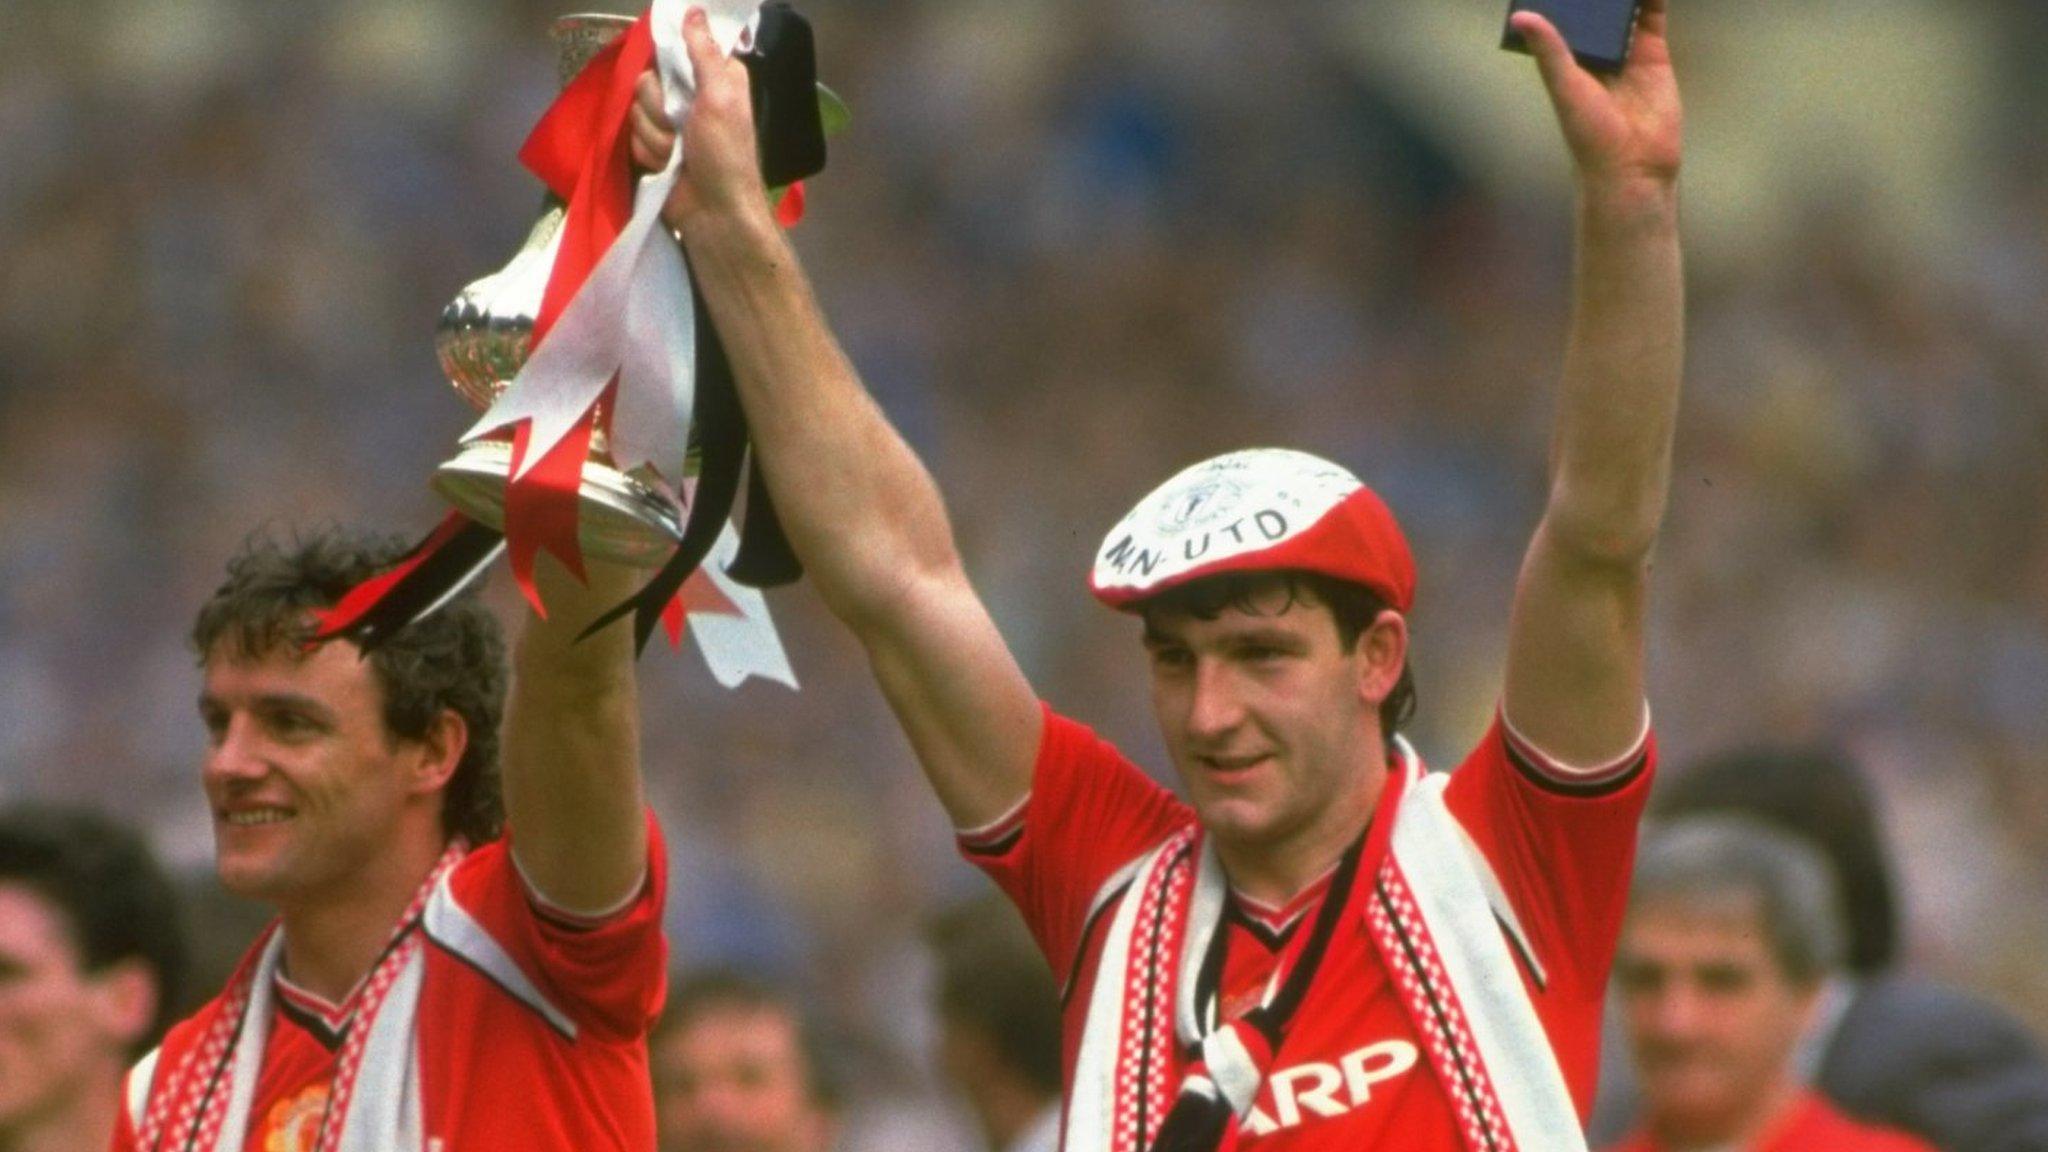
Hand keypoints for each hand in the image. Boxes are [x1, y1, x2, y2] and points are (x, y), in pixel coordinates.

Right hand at [628, 7, 768, 235]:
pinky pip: (632, 137)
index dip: (668, 63)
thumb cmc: (725, 153)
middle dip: (660, 108)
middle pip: (647, 79)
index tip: (671, 76)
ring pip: (636, 109)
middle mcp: (691, 95)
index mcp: (714, 76)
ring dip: (656, 136)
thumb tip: (693, 8)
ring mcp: (670, 123)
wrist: (713, 212)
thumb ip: (703, 52)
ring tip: (678, 155)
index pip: (673, 48)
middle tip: (682, 128)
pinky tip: (667, 167)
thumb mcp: (721, 95)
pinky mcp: (654, 147)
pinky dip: (650, 154)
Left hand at [1510, 0, 1681, 196]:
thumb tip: (1521, 17)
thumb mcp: (1565, 88)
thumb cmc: (1589, 134)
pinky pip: (1653, 12)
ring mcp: (1623, 47)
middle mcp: (1591, 50)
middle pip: (1591, 5)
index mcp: (1563, 57)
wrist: (1634, 165)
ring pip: (1621, 4)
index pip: (1558, 14)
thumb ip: (1550, 51)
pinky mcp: (1652, 50)